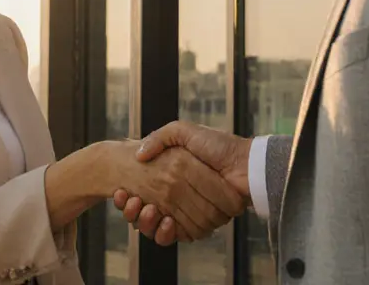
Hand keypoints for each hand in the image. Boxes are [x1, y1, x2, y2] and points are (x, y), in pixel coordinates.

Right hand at [113, 122, 251, 244]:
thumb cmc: (218, 146)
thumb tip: (139, 154)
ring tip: (145, 209)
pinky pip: (177, 236)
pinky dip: (165, 233)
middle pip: (147, 213)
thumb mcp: (184, 131)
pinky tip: (162, 219)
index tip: (122, 193)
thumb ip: (161, 137)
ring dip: (146, 222)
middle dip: (134, 212)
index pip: (144, 193)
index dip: (129, 198)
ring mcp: (188, 212)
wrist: (246, 164)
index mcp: (173, 178)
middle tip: (129, 201)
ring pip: (157, 227)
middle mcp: (179, 197)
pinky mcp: (199, 225)